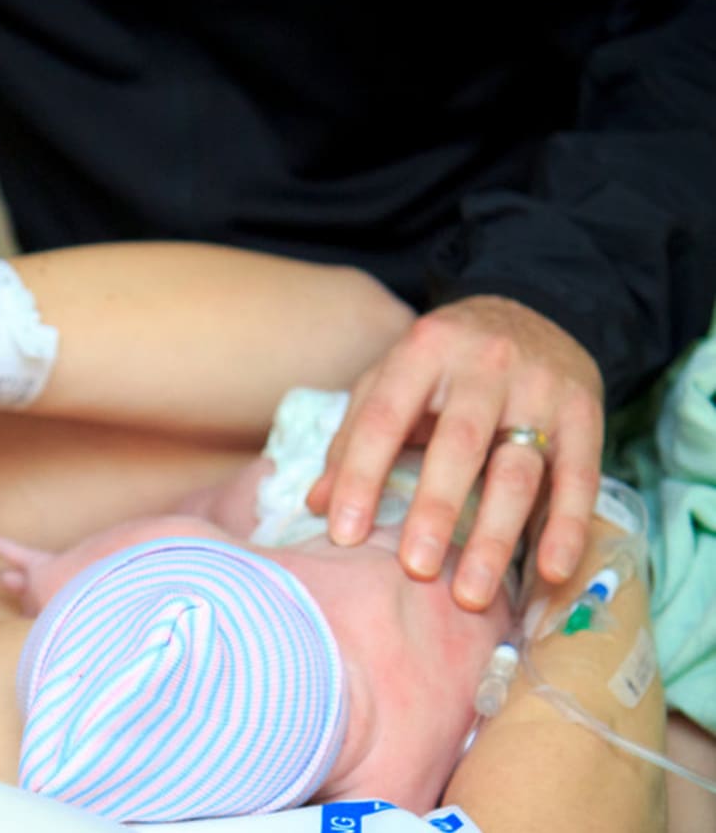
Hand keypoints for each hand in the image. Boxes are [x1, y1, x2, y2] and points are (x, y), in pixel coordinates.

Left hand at [305, 295, 604, 609]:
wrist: (536, 308)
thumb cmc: (443, 364)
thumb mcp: (392, 380)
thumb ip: (354, 437)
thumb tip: (317, 505)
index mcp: (423, 351)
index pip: (384, 418)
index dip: (361, 476)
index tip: (343, 534)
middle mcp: (485, 365)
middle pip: (458, 445)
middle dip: (435, 511)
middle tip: (415, 570)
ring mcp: (541, 388)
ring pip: (519, 470)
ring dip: (495, 537)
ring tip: (473, 596)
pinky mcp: (587, 414)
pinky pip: (579, 478)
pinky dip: (567, 527)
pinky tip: (551, 572)